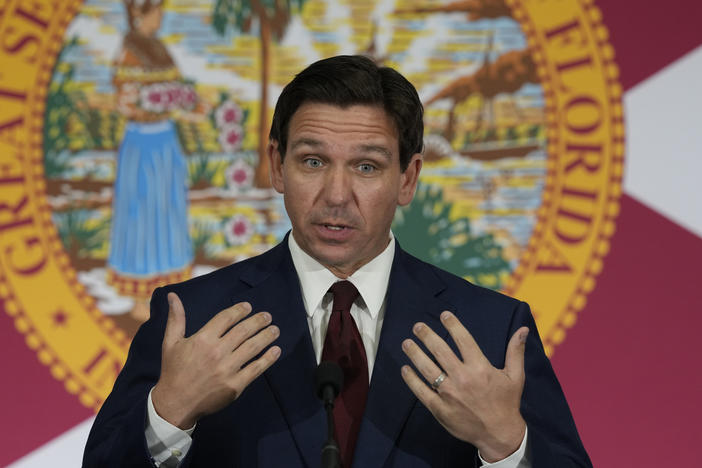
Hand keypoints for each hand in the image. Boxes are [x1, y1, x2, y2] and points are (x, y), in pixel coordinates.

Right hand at [151, 292, 280, 428]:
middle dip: (258, 321)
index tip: (248, 307)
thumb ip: (176, 318)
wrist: (175, 404)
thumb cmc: (173, 371)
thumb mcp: (170, 343)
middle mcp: (217, 352)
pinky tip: (276, 350)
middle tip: (267, 316)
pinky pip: (256, 368)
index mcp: (202, 339)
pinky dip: (268, 358)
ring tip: (275, 330)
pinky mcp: (235, 385)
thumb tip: (173, 295)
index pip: (226, 318)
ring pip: (253, 347)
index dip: (239, 310)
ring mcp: (228, 369)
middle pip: (244, 330)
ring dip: (266, 336)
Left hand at [401, 311, 527, 462]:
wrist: (499, 434)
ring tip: (406, 343)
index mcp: (480, 368)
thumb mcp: (515, 376)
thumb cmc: (506, 403)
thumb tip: (523, 329)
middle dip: (427, 336)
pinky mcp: (440, 408)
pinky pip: (422, 391)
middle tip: (417, 327)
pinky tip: (405, 369)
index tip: (444, 315)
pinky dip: (411, 379)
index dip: (453, 325)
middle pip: (440, 351)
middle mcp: (462, 378)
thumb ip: (515, 351)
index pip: (463, 340)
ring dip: (415, 354)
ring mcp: (449, 394)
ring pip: (427, 369)